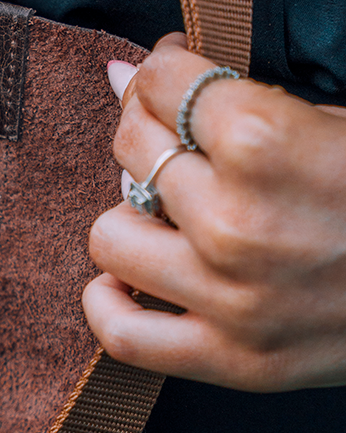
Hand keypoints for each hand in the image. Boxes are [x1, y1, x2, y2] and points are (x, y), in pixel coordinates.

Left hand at [83, 33, 345, 390]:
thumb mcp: (335, 121)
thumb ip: (231, 99)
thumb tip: (124, 76)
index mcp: (266, 143)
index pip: (161, 84)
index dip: (164, 72)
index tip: (177, 82)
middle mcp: (236, 222)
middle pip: (132, 150)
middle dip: (152, 131)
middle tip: (186, 141)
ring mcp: (230, 298)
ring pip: (109, 235)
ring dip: (133, 215)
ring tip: (171, 213)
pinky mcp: (233, 360)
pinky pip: (122, 334)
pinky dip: (109, 303)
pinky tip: (129, 279)